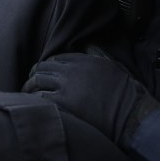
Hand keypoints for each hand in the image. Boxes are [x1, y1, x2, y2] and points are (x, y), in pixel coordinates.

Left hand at [22, 53, 158, 148]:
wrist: (133, 114)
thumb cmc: (127, 93)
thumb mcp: (113, 66)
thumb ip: (97, 55)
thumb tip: (89, 46)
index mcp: (83, 60)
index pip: (55, 58)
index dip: (47, 66)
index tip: (44, 73)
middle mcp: (72, 70)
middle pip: (42, 68)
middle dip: (34, 75)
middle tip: (30, 83)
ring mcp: (66, 86)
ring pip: (37, 81)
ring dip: (30, 87)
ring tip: (27, 94)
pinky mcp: (64, 103)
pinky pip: (40, 98)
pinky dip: (34, 100)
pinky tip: (34, 105)